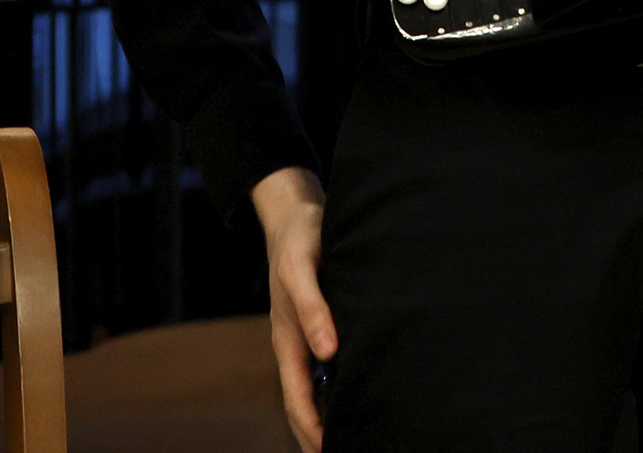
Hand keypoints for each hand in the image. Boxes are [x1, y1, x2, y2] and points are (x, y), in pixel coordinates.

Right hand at [251, 165, 336, 451]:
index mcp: (287, 337)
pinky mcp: (317, 323)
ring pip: (312, 387)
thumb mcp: (302, 269)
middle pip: (302, 401)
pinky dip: (334, 388)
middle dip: (317, 432)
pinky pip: (322, 366)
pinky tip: (355, 393)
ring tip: (353, 434)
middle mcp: (295, 343)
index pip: (296, 396)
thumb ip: (314, 308)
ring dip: (326, 414)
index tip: (330, 448)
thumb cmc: (300, 239)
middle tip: (347, 450)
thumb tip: (327, 352)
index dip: (312, 425)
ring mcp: (305, 336)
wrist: (296, 214)